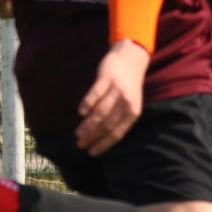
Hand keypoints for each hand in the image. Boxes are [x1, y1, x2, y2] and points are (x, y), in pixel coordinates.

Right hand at [75, 39, 149, 154]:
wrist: (131, 59)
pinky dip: (87, 104)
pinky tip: (80, 112)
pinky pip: (96, 93)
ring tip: (78, 133)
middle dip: (92, 137)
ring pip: (100, 111)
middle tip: (80, 144)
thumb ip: (119, 118)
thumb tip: (101, 138)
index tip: (91, 153)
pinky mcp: (107, 78)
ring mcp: (117, 89)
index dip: (104, 144)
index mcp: (133, 112)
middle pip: (107, 124)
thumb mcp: (129, 103)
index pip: (118, 133)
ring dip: (88, 125)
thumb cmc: (127, 86)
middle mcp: (127, 102)